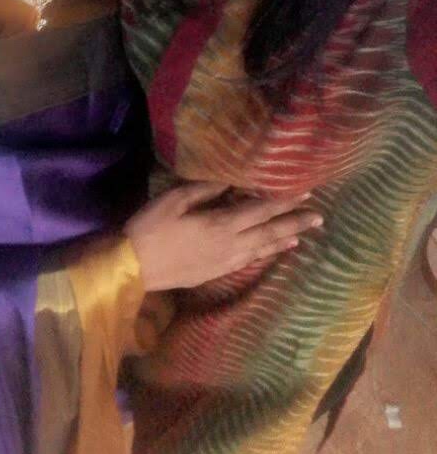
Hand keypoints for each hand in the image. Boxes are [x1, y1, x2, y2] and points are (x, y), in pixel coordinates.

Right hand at [126, 182, 321, 291]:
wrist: (133, 268)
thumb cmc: (150, 227)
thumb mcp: (175, 199)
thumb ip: (206, 189)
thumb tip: (232, 180)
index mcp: (221, 223)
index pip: (262, 209)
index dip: (285, 200)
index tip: (306, 192)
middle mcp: (231, 245)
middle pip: (269, 231)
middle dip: (295, 222)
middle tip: (319, 217)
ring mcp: (225, 262)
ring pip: (262, 249)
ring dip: (284, 239)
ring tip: (303, 234)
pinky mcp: (215, 273)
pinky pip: (249, 261)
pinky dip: (267, 254)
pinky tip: (274, 251)